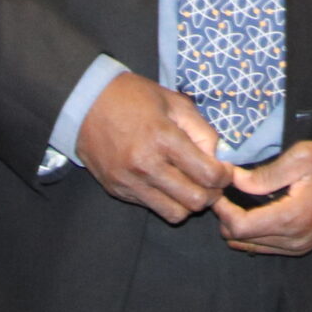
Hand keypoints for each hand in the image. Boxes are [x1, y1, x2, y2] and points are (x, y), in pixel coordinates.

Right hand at [74, 73, 230, 221]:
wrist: (85, 103)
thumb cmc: (133, 98)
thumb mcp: (174, 102)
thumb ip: (202, 130)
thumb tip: (218, 157)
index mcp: (164, 138)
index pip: (208, 175)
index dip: (225, 177)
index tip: (225, 170)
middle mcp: (146, 166)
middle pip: (196, 201)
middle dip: (212, 194)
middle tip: (211, 181)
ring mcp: (130, 182)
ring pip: (175, 213)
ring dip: (189, 203)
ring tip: (189, 185)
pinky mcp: (118, 191)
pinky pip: (152, 208)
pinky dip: (166, 201)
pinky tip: (166, 183)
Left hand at [211, 141, 311, 256]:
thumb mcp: (302, 157)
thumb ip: (266, 173)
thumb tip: (234, 180)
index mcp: (292, 217)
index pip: (240, 226)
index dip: (223, 210)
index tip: (219, 189)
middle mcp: (293, 239)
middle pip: (240, 238)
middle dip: (226, 216)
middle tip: (226, 191)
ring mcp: (297, 247)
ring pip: (249, 245)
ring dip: (237, 226)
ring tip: (238, 200)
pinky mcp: (300, 248)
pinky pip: (264, 248)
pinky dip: (251, 233)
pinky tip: (253, 212)